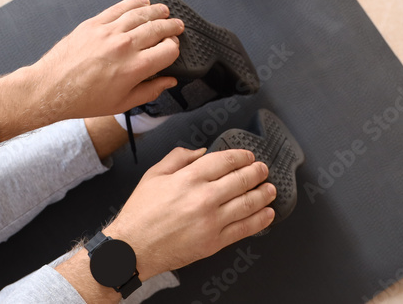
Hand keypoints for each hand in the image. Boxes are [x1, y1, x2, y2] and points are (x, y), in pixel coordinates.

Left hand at [0, 0, 183, 139]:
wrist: (52, 88)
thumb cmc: (83, 99)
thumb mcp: (122, 103)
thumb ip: (150, 91)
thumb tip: (169, 81)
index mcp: (134, 68)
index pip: (168, 50)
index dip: (175, 48)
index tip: (174, 49)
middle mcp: (124, 47)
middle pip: (159, 28)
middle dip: (172, 27)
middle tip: (177, 26)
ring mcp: (109, 32)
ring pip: (142, 14)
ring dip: (157, 11)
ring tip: (165, 12)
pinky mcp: (95, 23)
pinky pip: (120, 7)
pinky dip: (135, 3)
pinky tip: (143, 3)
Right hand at [107, 148, 274, 280]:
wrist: (132, 249)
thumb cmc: (140, 214)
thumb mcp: (154, 175)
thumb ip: (178, 158)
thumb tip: (201, 152)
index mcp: (189, 178)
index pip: (225, 160)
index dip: (242, 156)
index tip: (248, 156)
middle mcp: (203, 198)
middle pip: (241, 180)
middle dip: (257, 172)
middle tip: (263, 169)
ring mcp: (211, 221)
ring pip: (247, 203)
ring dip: (264, 194)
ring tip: (270, 189)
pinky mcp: (213, 242)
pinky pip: (244, 229)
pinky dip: (260, 220)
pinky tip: (267, 213)